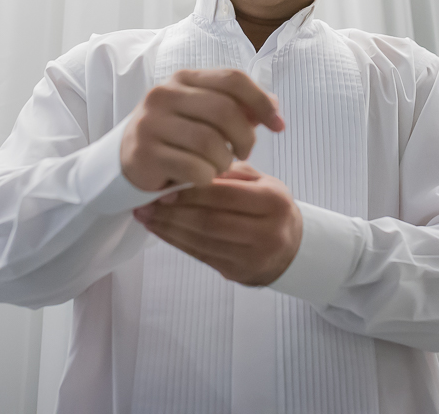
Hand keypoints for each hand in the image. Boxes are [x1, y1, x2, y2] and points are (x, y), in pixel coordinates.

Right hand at [121, 68, 284, 192]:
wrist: (127, 160)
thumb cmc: (175, 137)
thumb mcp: (204, 116)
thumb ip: (238, 109)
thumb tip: (274, 108)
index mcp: (184, 78)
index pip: (233, 79)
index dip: (262, 101)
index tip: (278, 126)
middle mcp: (164, 94)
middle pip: (225, 110)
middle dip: (246, 137)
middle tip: (245, 154)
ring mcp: (151, 123)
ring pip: (211, 142)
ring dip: (225, 161)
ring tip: (220, 166)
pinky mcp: (144, 153)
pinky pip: (194, 168)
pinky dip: (207, 177)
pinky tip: (201, 178)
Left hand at [133, 161, 302, 285]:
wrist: (292, 247)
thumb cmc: (270, 208)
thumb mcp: (262, 182)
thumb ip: (230, 172)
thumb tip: (189, 166)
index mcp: (273, 201)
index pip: (226, 195)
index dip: (192, 193)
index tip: (165, 188)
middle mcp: (266, 231)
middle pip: (210, 222)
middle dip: (173, 213)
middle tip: (145, 204)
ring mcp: (253, 256)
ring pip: (202, 242)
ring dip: (169, 229)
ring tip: (146, 217)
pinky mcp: (239, 272)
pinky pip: (201, 256)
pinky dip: (176, 242)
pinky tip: (161, 230)